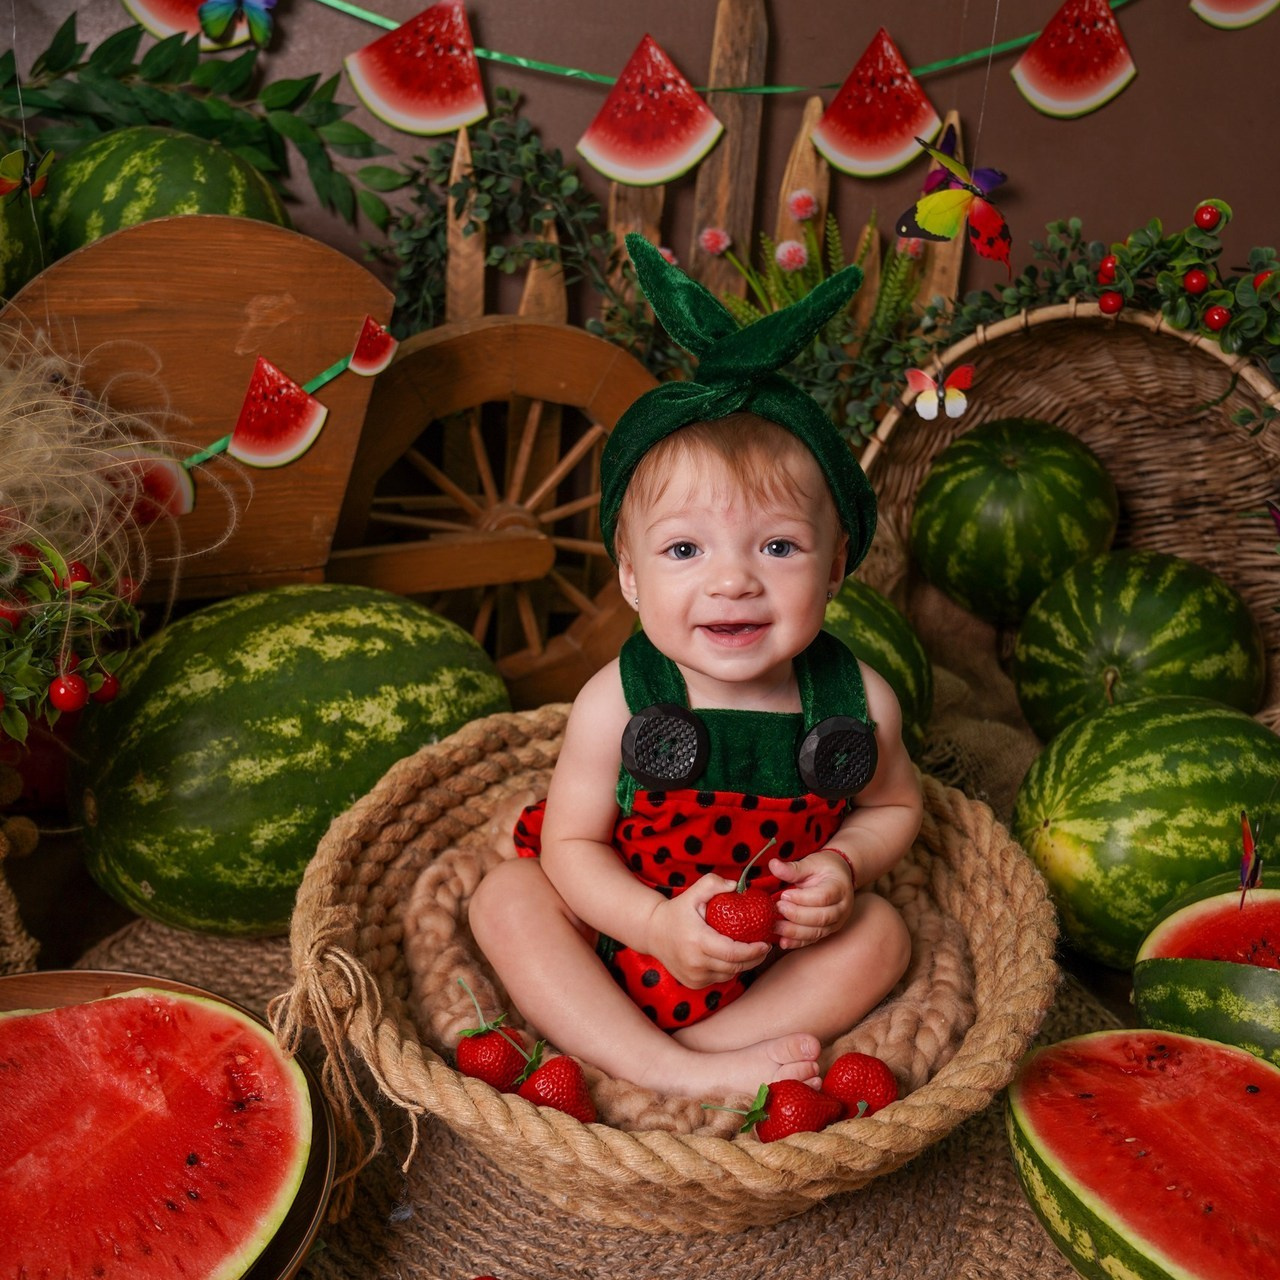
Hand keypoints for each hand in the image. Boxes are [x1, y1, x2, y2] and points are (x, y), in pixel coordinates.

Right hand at [645, 874, 770, 987]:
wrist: (652, 932)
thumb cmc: (676, 911)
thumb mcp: (693, 892)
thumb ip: (714, 884)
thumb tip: (738, 886)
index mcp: (698, 941)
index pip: (733, 953)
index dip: (753, 951)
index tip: (765, 943)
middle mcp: (695, 962)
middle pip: (735, 967)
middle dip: (754, 959)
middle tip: (765, 948)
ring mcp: (694, 976)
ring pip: (728, 975)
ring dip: (743, 965)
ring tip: (752, 952)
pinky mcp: (693, 983)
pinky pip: (719, 979)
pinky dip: (729, 970)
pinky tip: (733, 959)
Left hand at [771, 851, 853, 949]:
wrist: (838, 877)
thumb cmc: (824, 868)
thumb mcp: (810, 863)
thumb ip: (793, 868)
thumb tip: (773, 865)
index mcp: (839, 887)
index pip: (823, 897)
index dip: (802, 898)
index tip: (784, 895)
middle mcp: (841, 908)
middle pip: (821, 917)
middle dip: (797, 916)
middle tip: (777, 908)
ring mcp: (836, 922)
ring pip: (817, 932)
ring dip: (794, 932)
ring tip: (775, 926)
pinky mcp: (827, 931)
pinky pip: (813, 940)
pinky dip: (797, 943)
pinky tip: (783, 942)